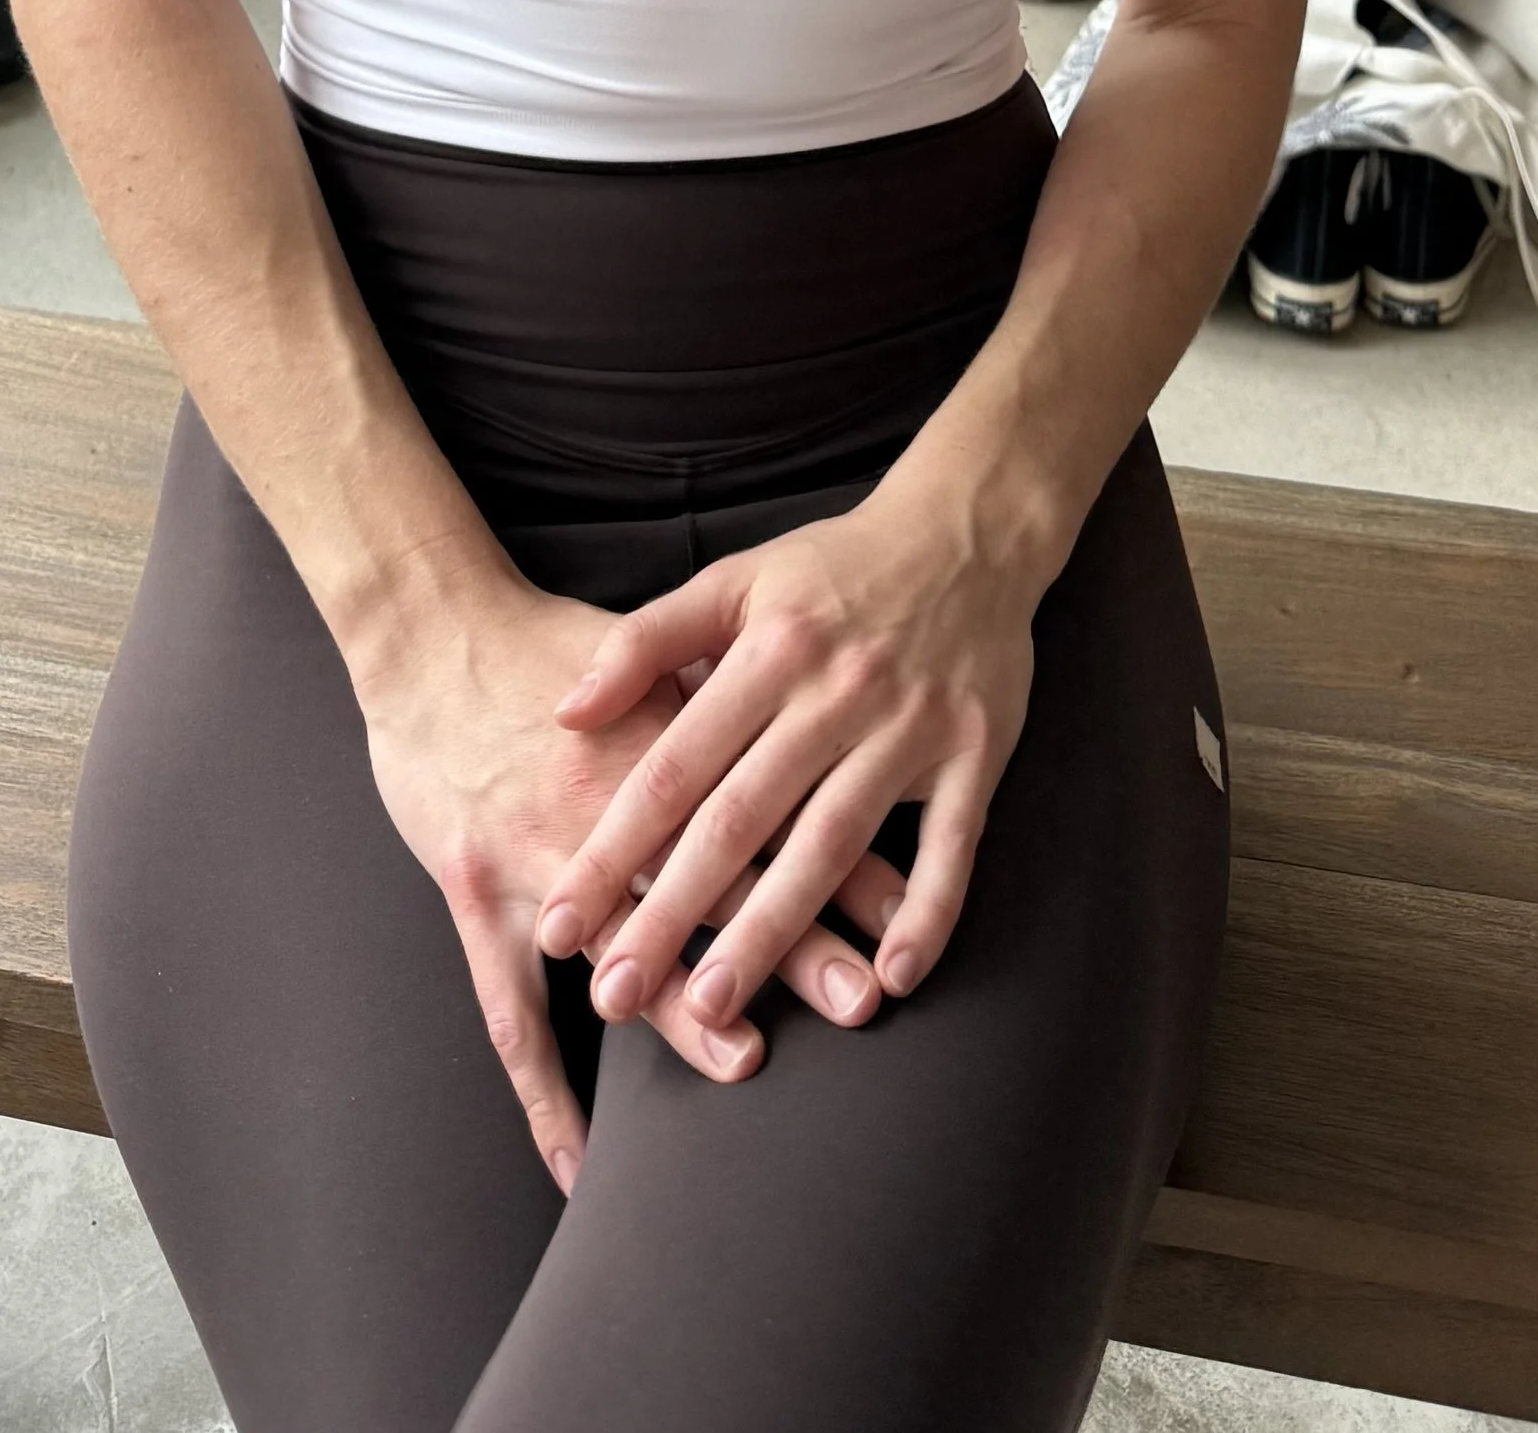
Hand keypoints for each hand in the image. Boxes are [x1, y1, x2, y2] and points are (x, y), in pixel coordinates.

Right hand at [355, 566, 902, 1190]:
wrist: (430, 633)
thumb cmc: (544, 639)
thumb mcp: (648, 645)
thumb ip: (721, 686)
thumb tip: (802, 700)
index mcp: (662, 738)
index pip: (768, 808)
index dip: (835, 859)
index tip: (902, 911)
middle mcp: (606, 807)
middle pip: (711, 881)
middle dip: (790, 941)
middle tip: (860, 997)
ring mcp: (537, 861)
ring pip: (621, 944)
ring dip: (684, 1005)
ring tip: (745, 1058)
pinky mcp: (478, 897)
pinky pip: (510, 1015)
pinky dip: (543, 1094)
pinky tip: (576, 1165)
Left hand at [530, 479, 1037, 1037]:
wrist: (967, 531)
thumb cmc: (834, 568)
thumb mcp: (734, 579)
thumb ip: (644, 643)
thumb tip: (564, 712)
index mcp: (769, 652)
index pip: (674, 766)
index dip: (614, 847)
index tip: (561, 920)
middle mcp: (834, 693)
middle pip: (741, 819)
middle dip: (672, 913)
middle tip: (613, 995)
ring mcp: (909, 727)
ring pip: (831, 843)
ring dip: (773, 930)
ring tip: (714, 1005)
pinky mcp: (976, 752)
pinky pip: (953, 845)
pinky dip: (927, 913)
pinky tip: (893, 977)